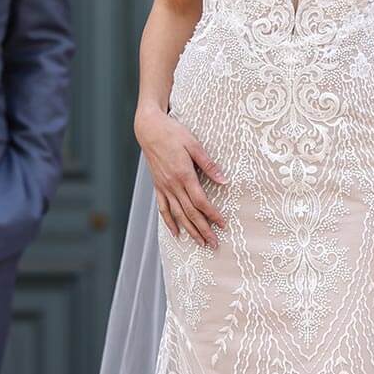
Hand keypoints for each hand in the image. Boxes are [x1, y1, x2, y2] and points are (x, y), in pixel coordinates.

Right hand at [134, 107, 227, 249]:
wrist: (149, 129)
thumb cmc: (173, 133)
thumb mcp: (194, 144)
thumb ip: (208, 164)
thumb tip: (224, 180)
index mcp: (184, 174)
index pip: (201, 202)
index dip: (212, 215)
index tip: (223, 224)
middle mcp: (173, 184)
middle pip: (190, 213)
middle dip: (203, 230)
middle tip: (214, 244)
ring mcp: (164, 187)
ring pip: (177, 214)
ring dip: (189, 230)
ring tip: (200, 243)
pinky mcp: (157, 186)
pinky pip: (163, 208)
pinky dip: (169, 222)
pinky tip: (176, 232)